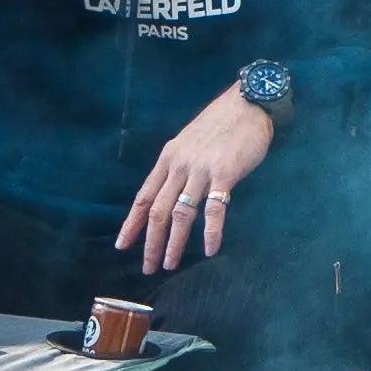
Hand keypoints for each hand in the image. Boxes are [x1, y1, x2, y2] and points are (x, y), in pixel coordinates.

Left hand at [118, 85, 277, 271]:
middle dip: (151, 242)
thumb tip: (170, 193)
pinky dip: (211, 231)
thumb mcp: (189, 142)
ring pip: (181, 213)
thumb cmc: (221, 123)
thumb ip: (178, 166)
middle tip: (148, 267)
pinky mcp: (224, 173)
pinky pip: (215, 208)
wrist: (248, 103)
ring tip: (170, 264)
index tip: (122, 245)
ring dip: (174, 243)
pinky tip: (210, 249)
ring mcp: (201, 170)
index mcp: (169, 158)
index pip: (144, 197)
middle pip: (158, 210)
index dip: (132, 223)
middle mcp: (179, 165)